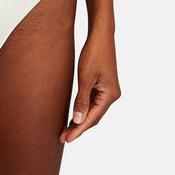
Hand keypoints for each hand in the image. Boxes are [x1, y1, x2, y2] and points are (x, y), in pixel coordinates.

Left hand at [59, 29, 120, 143]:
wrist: (100, 35)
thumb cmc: (93, 53)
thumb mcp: (85, 77)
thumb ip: (82, 100)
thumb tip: (78, 120)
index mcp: (110, 96)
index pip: (92, 119)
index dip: (79, 130)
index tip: (66, 139)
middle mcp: (111, 95)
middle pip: (94, 117)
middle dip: (78, 127)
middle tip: (62, 137)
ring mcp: (108, 90)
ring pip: (93, 110)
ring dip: (80, 119)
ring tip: (65, 129)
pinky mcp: (103, 85)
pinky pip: (92, 101)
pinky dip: (83, 109)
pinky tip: (74, 114)